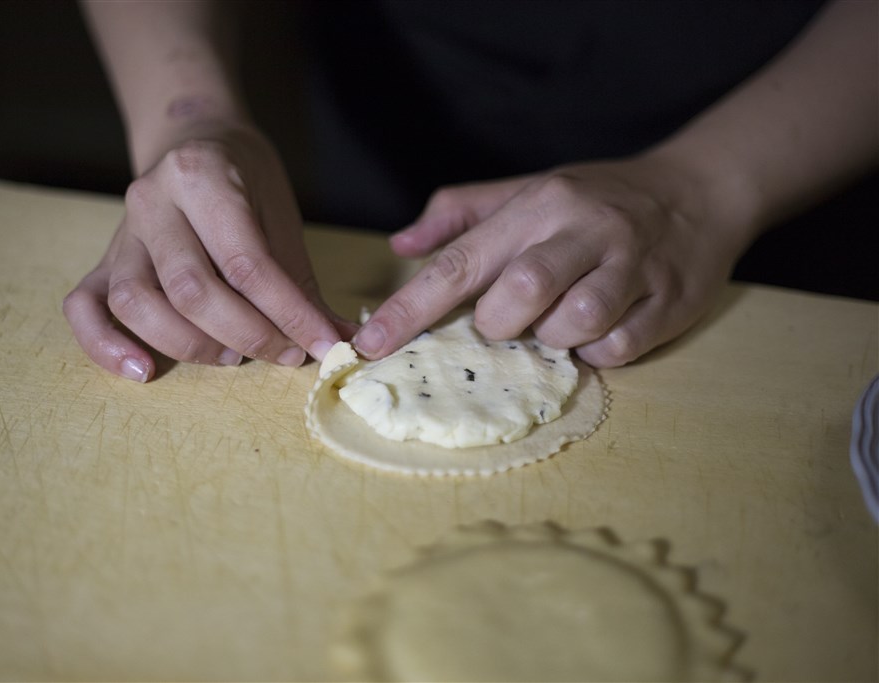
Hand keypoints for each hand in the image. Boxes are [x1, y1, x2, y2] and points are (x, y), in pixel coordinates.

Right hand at [64, 122, 349, 380]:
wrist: (195, 141)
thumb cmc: (245, 182)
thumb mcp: (279, 216)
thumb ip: (299, 281)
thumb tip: (336, 337)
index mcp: (202, 176)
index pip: (247, 262)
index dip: (288, 313)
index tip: (321, 344)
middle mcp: (152, 201)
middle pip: (190, 289)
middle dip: (246, 334)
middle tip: (283, 353)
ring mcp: (121, 232)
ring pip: (136, 303)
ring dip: (189, 344)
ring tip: (231, 356)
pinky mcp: (103, 261)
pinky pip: (84, 308)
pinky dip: (106, 346)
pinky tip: (144, 370)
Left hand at [353, 154, 753, 366]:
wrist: (698, 190)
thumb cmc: (594, 198)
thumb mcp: (527, 190)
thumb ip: (460, 215)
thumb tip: (400, 245)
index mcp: (539, 204)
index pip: (460, 262)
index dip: (410, 308)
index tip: (369, 346)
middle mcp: (584, 229)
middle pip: (521, 293)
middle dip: (499, 323)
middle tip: (506, 319)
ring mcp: (633, 265)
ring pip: (575, 324)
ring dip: (553, 338)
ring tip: (558, 320)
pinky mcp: (670, 301)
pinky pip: (618, 348)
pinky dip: (597, 352)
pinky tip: (598, 329)